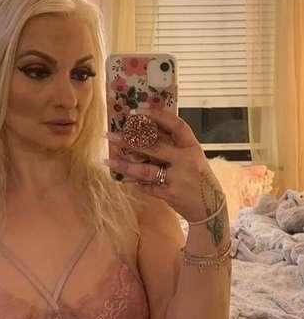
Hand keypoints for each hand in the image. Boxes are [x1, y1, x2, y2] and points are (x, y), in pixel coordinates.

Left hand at [103, 107, 226, 223]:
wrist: (211, 207)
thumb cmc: (198, 178)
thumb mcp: (192, 157)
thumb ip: (174, 145)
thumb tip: (145, 130)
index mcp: (192, 147)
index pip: (176, 125)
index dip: (157, 116)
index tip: (137, 111)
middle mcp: (186, 161)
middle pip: (153, 146)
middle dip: (129, 140)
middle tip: (109, 135)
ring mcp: (178, 178)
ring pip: (145, 169)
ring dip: (125, 164)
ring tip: (108, 160)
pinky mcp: (171, 195)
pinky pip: (148, 187)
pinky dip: (137, 183)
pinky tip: (127, 179)